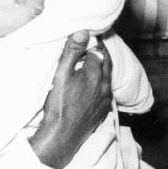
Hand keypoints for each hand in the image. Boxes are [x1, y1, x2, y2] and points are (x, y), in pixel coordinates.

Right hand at [28, 31, 112, 168]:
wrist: (62, 136)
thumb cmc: (59, 104)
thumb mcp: (61, 75)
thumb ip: (72, 52)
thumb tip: (83, 32)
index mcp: (95, 73)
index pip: (98, 51)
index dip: (93, 44)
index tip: (89, 39)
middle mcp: (105, 85)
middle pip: (107, 63)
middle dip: (102, 54)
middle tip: (94, 46)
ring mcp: (106, 99)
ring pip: (108, 78)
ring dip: (103, 69)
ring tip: (93, 64)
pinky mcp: (103, 111)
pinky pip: (107, 93)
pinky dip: (102, 85)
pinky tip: (94, 86)